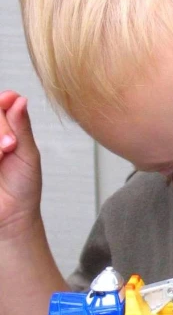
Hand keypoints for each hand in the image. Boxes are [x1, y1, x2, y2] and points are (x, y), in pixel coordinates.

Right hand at [0, 91, 41, 237]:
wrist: (13, 215)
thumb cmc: (23, 185)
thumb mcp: (28, 153)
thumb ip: (22, 127)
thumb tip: (20, 99)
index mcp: (4, 130)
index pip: (0, 105)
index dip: (2, 101)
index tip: (8, 100)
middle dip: (1, 126)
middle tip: (10, 145)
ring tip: (3, 153)